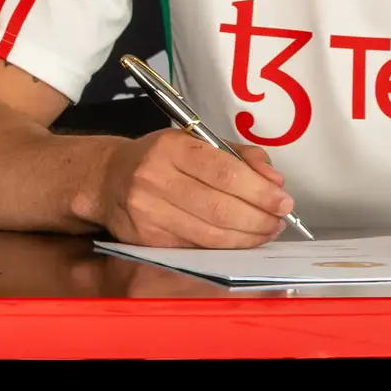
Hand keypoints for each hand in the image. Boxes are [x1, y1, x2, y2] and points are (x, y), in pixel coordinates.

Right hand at [98, 129, 295, 247]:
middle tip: (279, 221)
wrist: (107, 180)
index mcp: (171, 148)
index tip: (283, 201)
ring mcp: (149, 213)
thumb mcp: (197, 141)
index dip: (259, 191)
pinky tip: (240, 241)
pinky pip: (197, 248)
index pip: (224, 172)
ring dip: (247, 237)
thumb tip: (274, 181)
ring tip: (266, 232)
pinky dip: (225, 248)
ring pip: (210, 234)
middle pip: (220, 208)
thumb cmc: (160, 159)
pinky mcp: (147, 240)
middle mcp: (155, 179)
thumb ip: (239, 157)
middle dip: (258, 218)